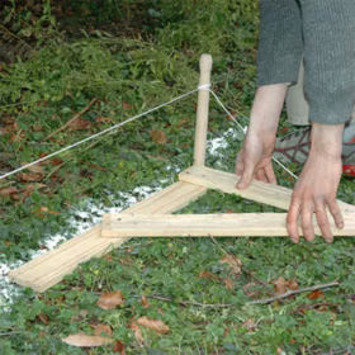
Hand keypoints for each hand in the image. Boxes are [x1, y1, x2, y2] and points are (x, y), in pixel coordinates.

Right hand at [235, 84, 287, 187]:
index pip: (240, 178)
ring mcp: (257, 162)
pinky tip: (273, 185)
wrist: (263, 131)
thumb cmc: (252, 143)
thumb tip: (239, 188)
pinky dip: (270, 177)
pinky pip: (268, 171)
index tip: (248, 196)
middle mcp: (248, 164)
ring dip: (264, 183)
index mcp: (240, 164)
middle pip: (251, 178)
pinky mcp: (265, 159)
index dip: (243, 187)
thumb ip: (246, 176)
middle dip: (256, 187)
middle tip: (260, 198)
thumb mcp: (249, 162)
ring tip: (268, 193)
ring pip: (260, 176)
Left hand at [287, 123, 344, 242]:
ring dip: (325, 231)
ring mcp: (317, 196)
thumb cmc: (312, 170)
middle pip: (304, 222)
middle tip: (311, 240)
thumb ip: (301, 198)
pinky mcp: (329, 193)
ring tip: (328, 239)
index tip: (294, 239)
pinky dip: (337, 219)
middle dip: (308, 234)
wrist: (322, 156)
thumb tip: (303, 210)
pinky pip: (333, 210)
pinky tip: (340, 226)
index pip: (290, 217)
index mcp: (295, 196)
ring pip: (320, 219)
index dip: (291, 230)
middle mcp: (304, 198)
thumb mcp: (301, 185)